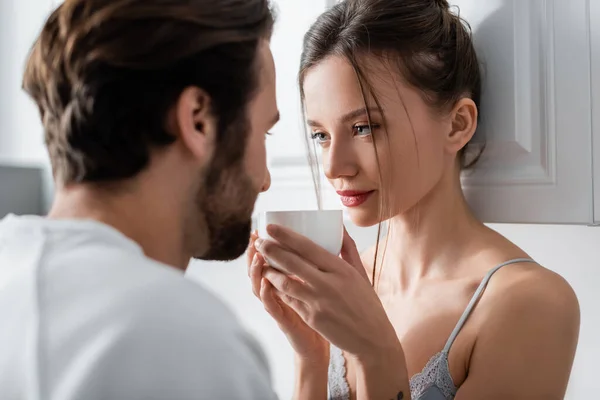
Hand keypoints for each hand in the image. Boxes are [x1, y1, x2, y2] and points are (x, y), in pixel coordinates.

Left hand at [254, 225, 400, 361]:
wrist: (371, 338)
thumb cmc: (366, 303)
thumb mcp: (360, 273)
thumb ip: (348, 248)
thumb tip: (339, 225)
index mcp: (341, 269)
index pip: (308, 247)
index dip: (286, 236)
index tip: (271, 227)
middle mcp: (328, 284)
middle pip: (292, 262)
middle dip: (271, 250)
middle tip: (259, 241)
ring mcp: (318, 302)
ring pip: (286, 283)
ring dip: (270, 271)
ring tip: (260, 262)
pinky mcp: (312, 318)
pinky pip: (290, 301)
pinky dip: (278, 290)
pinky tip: (271, 283)